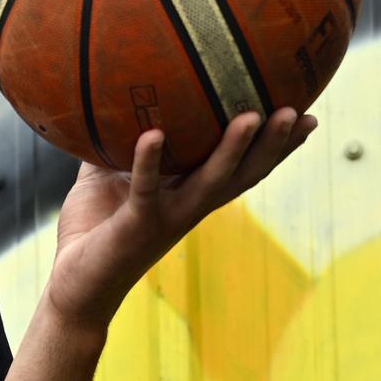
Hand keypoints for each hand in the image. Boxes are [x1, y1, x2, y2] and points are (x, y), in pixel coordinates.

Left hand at [44, 108, 316, 338]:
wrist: (74, 285)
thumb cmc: (93, 230)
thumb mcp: (106, 176)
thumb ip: (117, 140)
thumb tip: (113, 95)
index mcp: (190, 195)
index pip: (244, 168)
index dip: (277, 147)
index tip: (307, 117)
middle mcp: (189, 207)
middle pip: (244, 174)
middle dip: (274, 145)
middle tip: (297, 112)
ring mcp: (167, 218)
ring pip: (211, 182)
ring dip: (233, 150)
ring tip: (251, 117)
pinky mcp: (137, 225)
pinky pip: (146, 189)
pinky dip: (149, 161)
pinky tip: (155, 134)